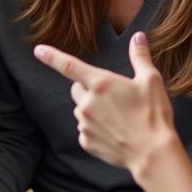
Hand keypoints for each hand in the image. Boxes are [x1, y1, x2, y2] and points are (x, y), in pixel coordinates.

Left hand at [34, 33, 177, 175]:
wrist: (153, 154)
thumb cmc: (153, 115)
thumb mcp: (150, 81)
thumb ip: (140, 57)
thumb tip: (138, 37)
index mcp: (100, 84)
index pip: (69, 65)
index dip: (51, 56)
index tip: (38, 50)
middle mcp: (88, 103)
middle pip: (76, 89)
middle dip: (87, 89)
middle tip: (110, 97)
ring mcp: (85, 124)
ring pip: (82, 111)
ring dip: (93, 111)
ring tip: (117, 118)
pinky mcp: (86, 142)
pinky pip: (85, 130)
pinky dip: (95, 130)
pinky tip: (113, 133)